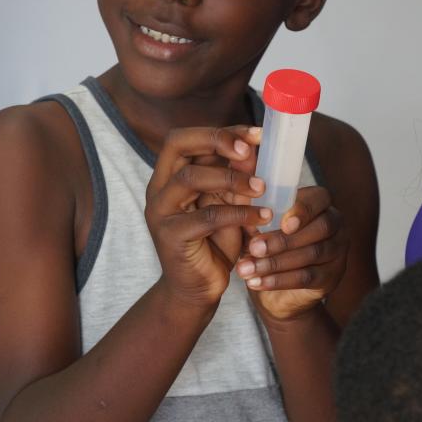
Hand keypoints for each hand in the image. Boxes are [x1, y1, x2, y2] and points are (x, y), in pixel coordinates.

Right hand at [145, 126, 267, 308]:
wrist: (197, 290)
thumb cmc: (213, 243)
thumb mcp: (227, 204)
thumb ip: (235, 179)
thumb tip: (255, 149)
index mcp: (168, 175)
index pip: (185, 137)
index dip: (220, 131)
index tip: (256, 134)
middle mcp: (158, 188)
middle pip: (178, 145)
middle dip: (217, 139)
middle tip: (251, 150)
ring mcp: (161, 212)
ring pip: (191, 177)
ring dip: (232, 177)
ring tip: (262, 187)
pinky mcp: (172, 236)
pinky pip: (207, 216)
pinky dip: (239, 212)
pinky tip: (261, 216)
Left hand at [236, 186, 345, 321]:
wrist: (276, 287)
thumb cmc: (267, 244)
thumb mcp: (258, 224)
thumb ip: (254, 210)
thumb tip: (242, 199)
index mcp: (319, 203)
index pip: (319, 198)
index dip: (303, 209)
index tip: (282, 222)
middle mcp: (336, 225)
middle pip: (319, 228)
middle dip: (283, 239)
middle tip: (254, 247)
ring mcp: (337, 252)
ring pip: (311, 254)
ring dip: (275, 262)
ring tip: (247, 268)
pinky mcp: (331, 277)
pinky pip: (306, 277)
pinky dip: (279, 280)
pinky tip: (257, 282)